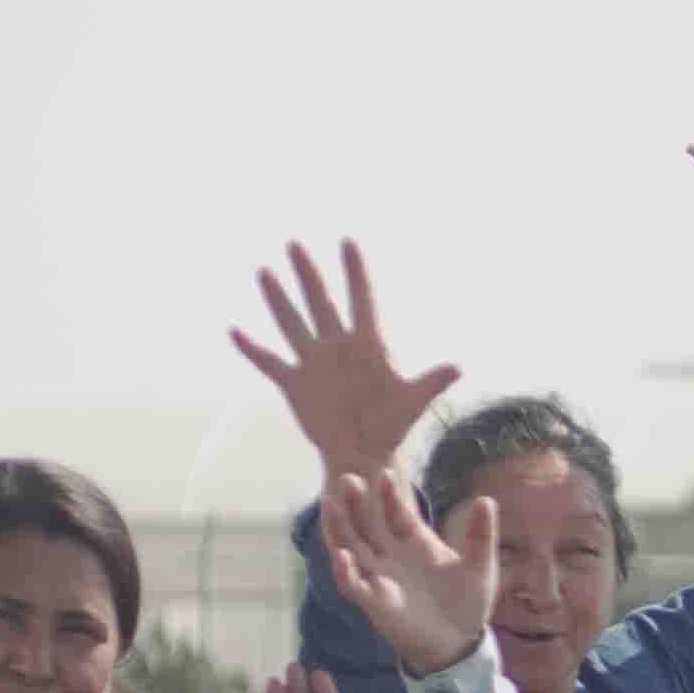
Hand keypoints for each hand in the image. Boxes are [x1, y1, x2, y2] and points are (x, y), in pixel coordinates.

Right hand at [230, 241, 466, 480]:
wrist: (365, 451)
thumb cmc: (392, 425)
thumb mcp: (412, 402)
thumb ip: (432, 382)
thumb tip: (458, 367)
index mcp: (368, 345)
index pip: (362, 299)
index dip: (356, 272)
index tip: (348, 240)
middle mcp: (338, 346)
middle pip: (321, 302)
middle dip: (308, 274)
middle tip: (295, 243)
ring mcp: (314, 362)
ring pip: (292, 324)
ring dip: (278, 300)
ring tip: (264, 272)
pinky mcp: (295, 383)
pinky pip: (269, 362)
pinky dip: (252, 349)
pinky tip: (235, 331)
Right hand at [320, 464, 498, 677]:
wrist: (460, 643)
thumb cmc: (467, 602)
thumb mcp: (479, 566)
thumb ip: (480, 535)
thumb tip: (487, 500)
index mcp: (414, 542)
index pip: (396, 513)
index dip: (389, 496)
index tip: (385, 475)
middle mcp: (391, 556)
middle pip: (365, 525)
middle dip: (354, 504)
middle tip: (347, 478)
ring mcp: (380, 578)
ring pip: (350, 548)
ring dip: (338, 528)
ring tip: (330, 505)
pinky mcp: (375, 603)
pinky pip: (354, 585)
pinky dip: (346, 571)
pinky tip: (342, 556)